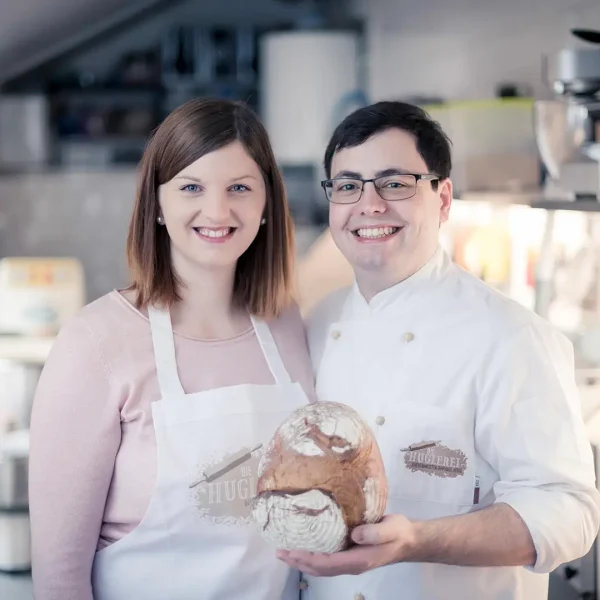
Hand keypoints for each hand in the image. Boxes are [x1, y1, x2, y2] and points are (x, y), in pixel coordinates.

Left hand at [276, 514, 415, 576]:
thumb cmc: (398, 533)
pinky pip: (326, 558)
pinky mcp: (350, 554)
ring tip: (285, 552)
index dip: (308, 558)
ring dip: (302, 560)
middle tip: (279, 551)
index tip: (291, 551)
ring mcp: (349, 561)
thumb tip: (354, 534)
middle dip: (298, 561)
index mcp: (358, 559)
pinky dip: (311, 556)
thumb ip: (374, 532)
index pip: (327, 563)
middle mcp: (350, 564)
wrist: (409, 540)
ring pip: (321, 566)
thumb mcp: (390, 529)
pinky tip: (304, 547)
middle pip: (319, 568)